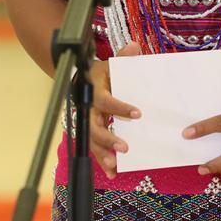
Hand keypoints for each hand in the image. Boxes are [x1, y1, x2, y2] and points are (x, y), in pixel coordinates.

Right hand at [89, 40, 141, 178]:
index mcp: (95, 90)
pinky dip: (102, 160)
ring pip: (91, 140)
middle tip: (125, 147)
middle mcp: (88, 107)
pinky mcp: (90, 130)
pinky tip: (113, 173)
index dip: (119, 107)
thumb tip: (133, 47)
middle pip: (93, 126)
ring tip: (114, 166)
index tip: (137, 114)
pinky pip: (94, 147)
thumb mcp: (112, 63)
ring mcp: (87, 121)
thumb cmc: (103, 72)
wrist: (83, 78)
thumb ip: (123, 57)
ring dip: (102, 154)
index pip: (105, 100)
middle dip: (107, 138)